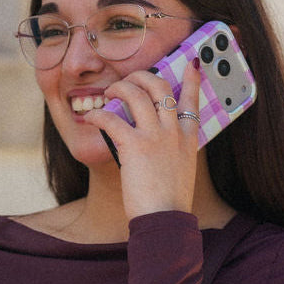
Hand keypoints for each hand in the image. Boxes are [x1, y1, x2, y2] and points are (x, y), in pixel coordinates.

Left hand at [86, 57, 202, 218]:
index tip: (192, 62)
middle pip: (160, 86)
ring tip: (108, 93)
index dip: (191, 79)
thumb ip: (173, 153)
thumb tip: (155, 146)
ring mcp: (155, 136)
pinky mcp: (134, 146)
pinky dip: (98, 115)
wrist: (166, 220)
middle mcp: (173, 131)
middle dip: (142, 76)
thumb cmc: (169, 202)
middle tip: (129, 81)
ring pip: (136, 94)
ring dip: (119, 88)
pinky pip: (111, 119)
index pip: (192, 99)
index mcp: (188, 138)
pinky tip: (92, 118)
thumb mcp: (181, 171)